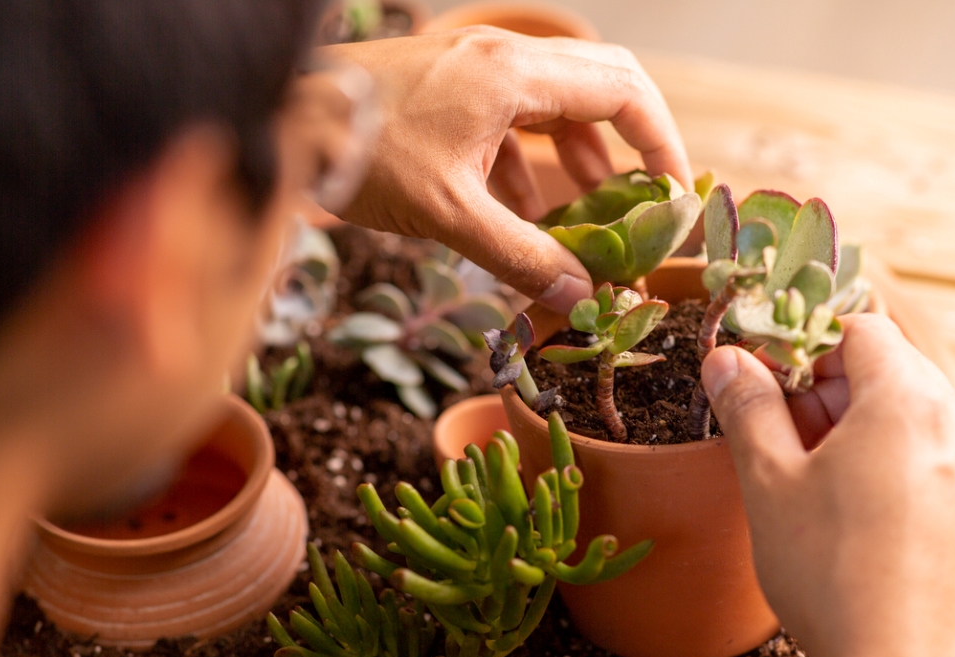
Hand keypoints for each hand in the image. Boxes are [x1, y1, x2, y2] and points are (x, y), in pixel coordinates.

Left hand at [325, 29, 691, 311]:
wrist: (280, 120)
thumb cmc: (359, 155)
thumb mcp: (448, 215)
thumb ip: (521, 257)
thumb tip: (584, 301)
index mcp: (513, 74)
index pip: (623, 92)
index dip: (661, 145)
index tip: (673, 196)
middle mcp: (502, 58)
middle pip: (601, 86)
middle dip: (630, 146)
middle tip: (643, 201)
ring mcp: (475, 68)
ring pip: (558, 103)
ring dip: (580, 158)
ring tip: (588, 216)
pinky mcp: (451, 87)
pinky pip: (515, 117)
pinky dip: (532, 163)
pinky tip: (522, 212)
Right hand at [702, 314, 954, 656]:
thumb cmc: (828, 574)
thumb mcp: (768, 482)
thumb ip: (748, 407)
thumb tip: (725, 359)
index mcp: (908, 402)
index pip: (861, 330)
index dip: (806, 347)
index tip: (771, 382)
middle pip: (893, 376)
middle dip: (833, 394)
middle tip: (784, 439)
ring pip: (921, 425)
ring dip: (868, 436)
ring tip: (821, 488)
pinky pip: (947, 471)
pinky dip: (906, 476)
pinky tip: (867, 526)